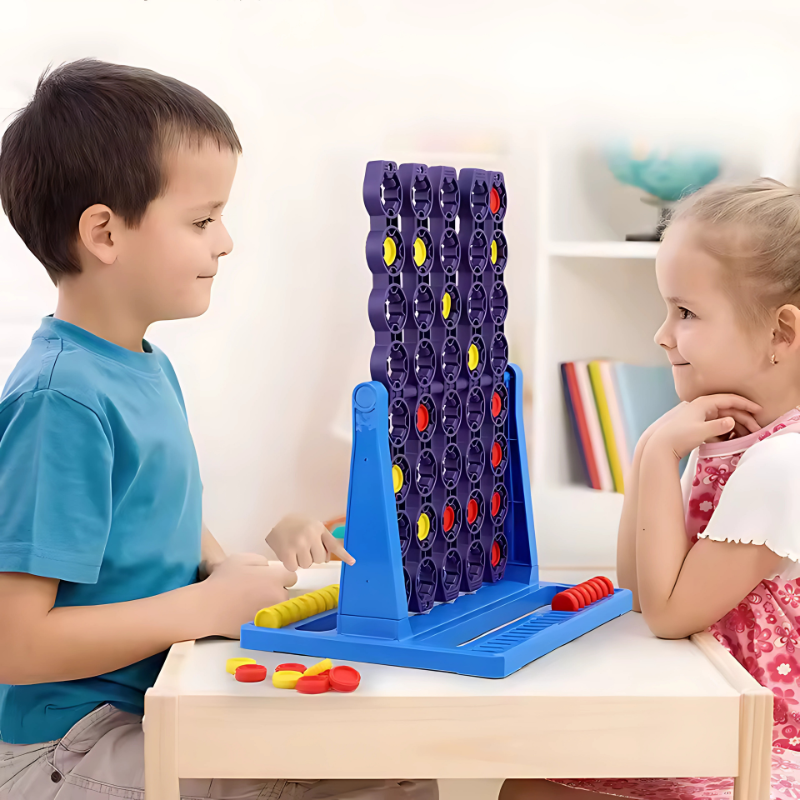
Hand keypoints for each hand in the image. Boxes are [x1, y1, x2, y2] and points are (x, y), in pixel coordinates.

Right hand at [202, 552, 297, 638]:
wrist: (207, 608)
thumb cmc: (222, 582)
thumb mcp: (240, 559)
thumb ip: (260, 561)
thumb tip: (268, 568)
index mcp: (275, 578)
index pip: (290, 577)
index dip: (279, 577)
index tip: (269, 580)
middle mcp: (278, 596)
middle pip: (285, 593)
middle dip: (275, 592)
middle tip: (256, 592)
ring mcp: (272, 614)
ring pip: (277, 608)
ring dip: (269, 605)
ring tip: (249, 604)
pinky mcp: (264, 629)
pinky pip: (268, 622)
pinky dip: (261, 619)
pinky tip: (246, 614)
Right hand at [266, 513, 355, 570]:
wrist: (272, 518)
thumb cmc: (294, 524)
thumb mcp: (312, 525)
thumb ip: (322, 539)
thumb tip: (327, 558)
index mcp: (319, 528)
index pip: (334, 544)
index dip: (344, 555)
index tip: (352, 562)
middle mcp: (310, 536)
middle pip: (319, 559)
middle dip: (312, 556)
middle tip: (304, 547)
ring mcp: (298, 544)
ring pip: (307, 565)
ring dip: (301, 560)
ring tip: (294, 548)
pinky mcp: (286, 553)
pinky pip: (294, 568)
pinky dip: (291, 563)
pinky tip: (287, 553)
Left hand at [647, 394, 762, 459]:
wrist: (661, 445)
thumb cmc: (679, 437)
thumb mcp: (700, 432)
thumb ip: (718, 426)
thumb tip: (732, 421)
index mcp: (704, 403)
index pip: (730, 399)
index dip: (746, 404)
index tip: (759, 411)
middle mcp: (702, 406)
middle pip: (729, 409)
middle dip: (744, 418)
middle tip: (756, 429)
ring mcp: (700, 415)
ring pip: (724, 418)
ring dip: (737, 425)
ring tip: (748, 435)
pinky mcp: (698, 424)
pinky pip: (717, 425)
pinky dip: (726, 430)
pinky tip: (732, 438)